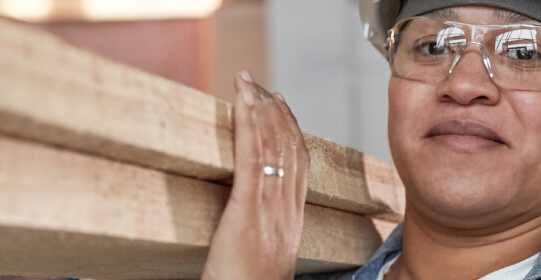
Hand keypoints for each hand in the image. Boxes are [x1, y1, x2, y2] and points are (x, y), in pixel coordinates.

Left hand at [201, 71, 311, 279]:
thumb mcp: (263, 257)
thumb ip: (264, 233)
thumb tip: (252, 222)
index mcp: (292, 221)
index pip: (299, 164)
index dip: (291, 130)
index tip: (281, 106)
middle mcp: (287, 211)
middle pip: (289, 148)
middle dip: (274, 111)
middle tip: (259, 84)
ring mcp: (269, 210)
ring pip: (272, 146)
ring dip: (259, 107)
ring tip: (246, 81)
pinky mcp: (247, 211)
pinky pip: (251, 157)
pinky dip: (248, 122)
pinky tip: (241, 100)